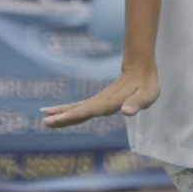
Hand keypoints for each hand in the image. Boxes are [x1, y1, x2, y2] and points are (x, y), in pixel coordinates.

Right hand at [42, 61, 159, 127]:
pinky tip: (58, 113)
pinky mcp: (98, 101)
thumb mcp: (148, 95)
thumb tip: (126, 112)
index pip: (88, 111)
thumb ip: (137, 104)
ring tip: (44, 118)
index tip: (58, 119)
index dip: (73, 115)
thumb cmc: (147, 85)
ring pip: (77, 108)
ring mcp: (98, 101)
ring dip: (61, 113)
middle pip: (78, 110)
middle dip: (62, 117)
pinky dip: (68, 110)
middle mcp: (101, 102)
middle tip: (45, 122)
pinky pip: (80, 107)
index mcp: (110, 103)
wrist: (141, 69)